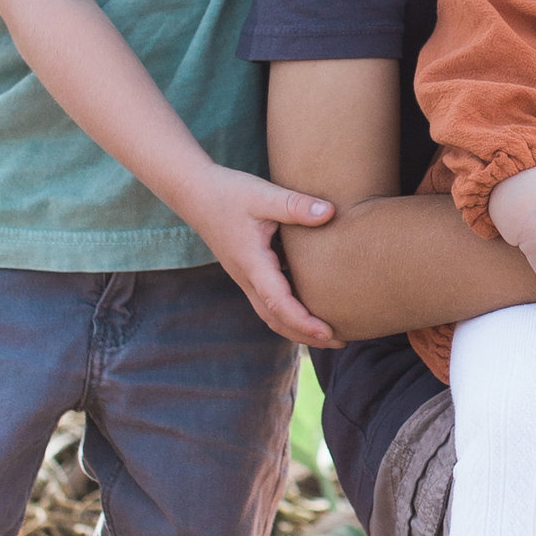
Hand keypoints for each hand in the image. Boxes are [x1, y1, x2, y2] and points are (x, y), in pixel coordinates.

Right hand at [185, 167, 340, 347]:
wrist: (194, 192)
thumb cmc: (228, 192)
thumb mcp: (263, 194)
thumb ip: (296, 205)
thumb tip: (330, 213)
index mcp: (253, 263)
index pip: (279, 303)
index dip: (304, 322)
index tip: (330, 333)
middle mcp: (247, 277)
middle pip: (276, 319)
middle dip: (306, 335)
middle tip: (341, 343)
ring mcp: (245, 276)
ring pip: (270, 313)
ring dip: (297, 327)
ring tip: (329, 333)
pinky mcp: (247, 270)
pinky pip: (268, 299)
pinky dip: (289, 310)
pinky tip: (311, 304)